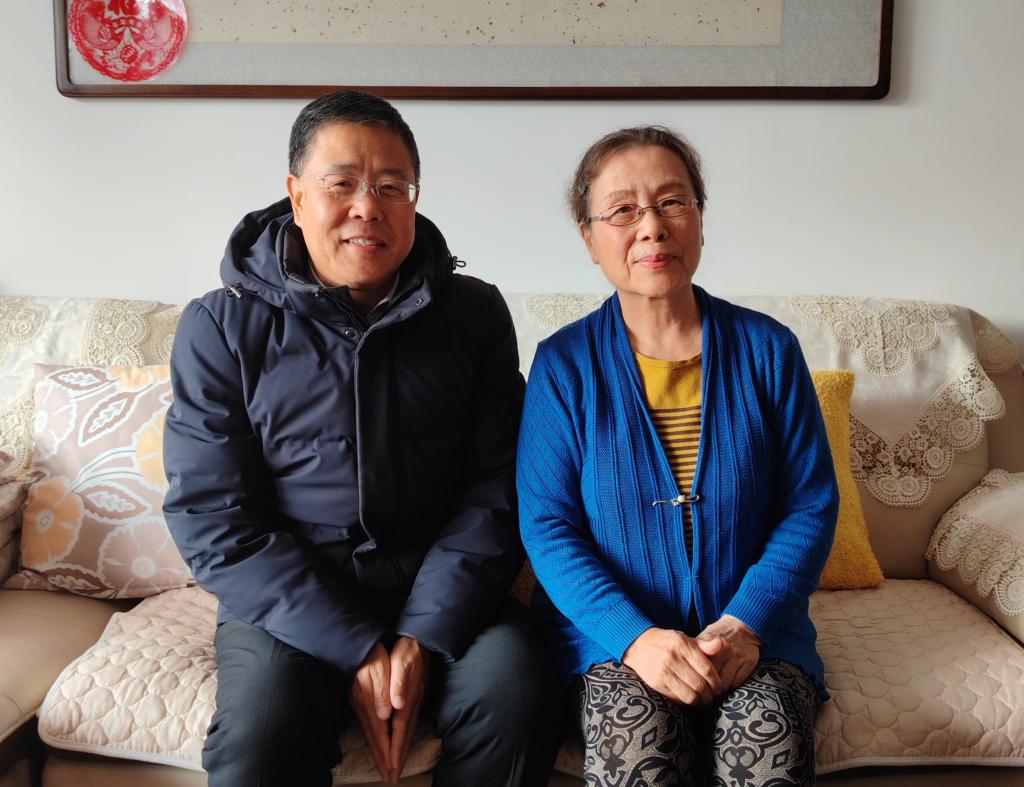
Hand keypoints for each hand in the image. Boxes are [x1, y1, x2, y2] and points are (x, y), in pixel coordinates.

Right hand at [350, 642, 394, 782]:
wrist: (358, 642)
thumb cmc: (374, 655)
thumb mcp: (382, 668)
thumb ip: (384, 690)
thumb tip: (385, 714)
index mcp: (373, 702)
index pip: (383, 733)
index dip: (389, 751)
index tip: (394, 768)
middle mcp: (365, 707)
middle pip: (376, 739)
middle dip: (383, 760)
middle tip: (390, 778)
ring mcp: (360, 705)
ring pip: (371, 735)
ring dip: (378, 754)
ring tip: (384, 768)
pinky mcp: (359, 702)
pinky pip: (368, 727)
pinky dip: (374, 741)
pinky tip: (376, 745)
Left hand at [388, 637, 431, 781]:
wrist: (422, 638)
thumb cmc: (409, 650)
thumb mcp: (402, 663)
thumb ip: (398, 684)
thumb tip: (396, 705)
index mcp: (405, 698)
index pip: (397, 730)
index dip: (393, 750)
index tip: (390, 767)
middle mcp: (411, 703)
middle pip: (403, 736)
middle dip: (397, 758)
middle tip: (392, 777)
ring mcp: (414, 702)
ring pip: (406, 732)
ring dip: (401, 751)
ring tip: (396, 767)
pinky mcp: (415, 699)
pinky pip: (408, 724)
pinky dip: (404, 738)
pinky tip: (402, 742)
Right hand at [622, 627, 724, 705]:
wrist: (637, 644)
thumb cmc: (666, 642)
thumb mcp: (684, 638)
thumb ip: (704, 645)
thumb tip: (722, 645)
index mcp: (683, 645)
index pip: (707, 670)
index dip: (717, 682)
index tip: (718, 687)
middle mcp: (673, 658)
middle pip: (700, 685)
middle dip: (710, 695)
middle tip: (712, 696)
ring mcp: (663, 672)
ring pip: (690, 696)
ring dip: (699, 701)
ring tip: (702, 700)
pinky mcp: (656, 683)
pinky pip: (677, 699)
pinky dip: (686, 702)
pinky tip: (688, 697)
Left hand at [696, 615, 761, 691]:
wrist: (742, 627)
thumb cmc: (718, 636)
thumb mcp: (704, 638)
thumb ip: (694, 651)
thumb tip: (680, 667)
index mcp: (708, 642)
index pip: (698, 666)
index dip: (695, 678)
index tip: (692, 684)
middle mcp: (723, 649)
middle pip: (711, 677)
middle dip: (706, 687)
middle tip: (703, 692)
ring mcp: (737, 657)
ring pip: (724, 683)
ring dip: (718, 690)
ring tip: (713, 691)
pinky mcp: (748, 664)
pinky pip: (736, 683)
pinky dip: (729, 688)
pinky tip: (725, 686)